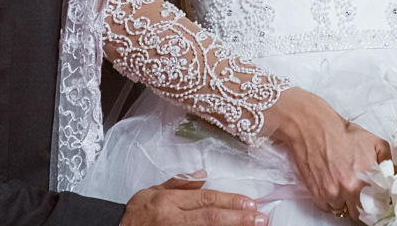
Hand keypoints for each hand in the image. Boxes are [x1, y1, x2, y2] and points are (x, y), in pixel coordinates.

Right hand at [120, 171, 266, 225]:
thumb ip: (178, 185)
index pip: (206, 200)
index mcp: (169, 203)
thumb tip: (202, 175)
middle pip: (211, 218)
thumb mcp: (152, 192)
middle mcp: (173, 220)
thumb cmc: (136, 215)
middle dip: (238, 219)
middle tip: (260, 219)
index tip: (250, 204)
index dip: (230, 201)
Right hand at [262, 88, 390, 219]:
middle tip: (359, 194)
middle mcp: (347, 190)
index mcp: (364, 180)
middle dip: (360, 206)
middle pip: (357, 214)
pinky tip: (331, 184)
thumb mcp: (375, 142)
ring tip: (343, 185)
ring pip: (341, 210)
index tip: (374, 202)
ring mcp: (329, 193)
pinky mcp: (315, 194)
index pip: (374, 209)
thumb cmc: (344, 134)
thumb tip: (396, 177)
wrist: (315, 128)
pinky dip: (330, 200)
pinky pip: (326, 207)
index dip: (375, 206)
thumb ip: (389, 162)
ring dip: (344, 202)